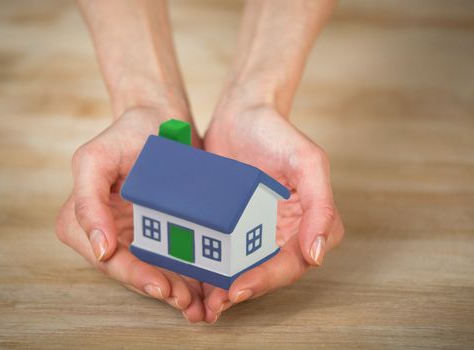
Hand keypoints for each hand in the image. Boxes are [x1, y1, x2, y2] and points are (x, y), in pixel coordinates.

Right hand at [55, 107, 204, 321]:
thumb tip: (98, 250)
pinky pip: (172, 256)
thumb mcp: (95, 159)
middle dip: (160, 289)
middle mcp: (107, 232)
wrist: (160, 118)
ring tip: (200, 304)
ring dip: (176, 290)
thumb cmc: (126, 133)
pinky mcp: (160, 229)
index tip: (161, 288)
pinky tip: (208, 286)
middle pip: (133, 271)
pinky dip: (189, 274)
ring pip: (155, 270)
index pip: (108, 259)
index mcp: (84, 220)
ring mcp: (134, 233)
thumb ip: (87, 202)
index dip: (134, 277)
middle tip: (187, 303)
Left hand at [202, 104, 344, 322]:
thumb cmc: (277, 132)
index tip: (239, 288)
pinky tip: (191, 282)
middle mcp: (284, 232)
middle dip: (242, 291)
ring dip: (224, 290)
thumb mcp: (307, 161)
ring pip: (243, 269)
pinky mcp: (230, 224)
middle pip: (266, 273)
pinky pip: (222, 252)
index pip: (292, 262)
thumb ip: (320, 205)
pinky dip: (209, 270)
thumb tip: (317, 254)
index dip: (267, 279)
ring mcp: (255, 229)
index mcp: (309, 222)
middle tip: (216, 306)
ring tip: (201, 305)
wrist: (240, 113)